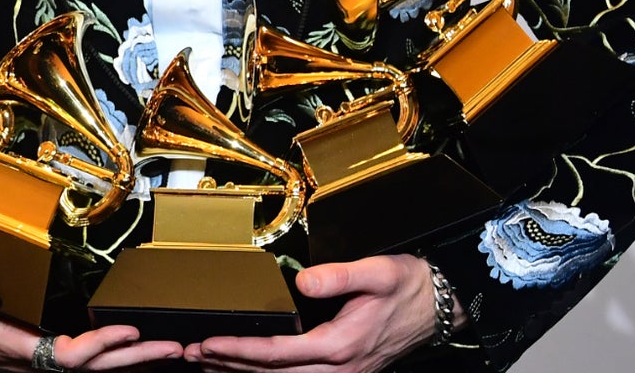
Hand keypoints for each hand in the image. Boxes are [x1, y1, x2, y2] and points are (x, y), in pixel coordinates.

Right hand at [0, 279, 182, 371]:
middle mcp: (29, 360)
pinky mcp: (35, 354)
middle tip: (180, 349)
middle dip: (136, 360)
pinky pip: (84, 362)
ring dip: (133, 362)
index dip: (102, 348)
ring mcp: (34, 361)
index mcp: (12, 350)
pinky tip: (137, 353)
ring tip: (174, 352)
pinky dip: (114, 358)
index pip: (68, 357)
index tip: (132, 333)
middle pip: (93, 370)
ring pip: (93, 369)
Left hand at [185, 255, 450, 372]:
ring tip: (206, 365)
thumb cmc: (410, 286)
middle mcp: (340, 367)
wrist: (443, 305)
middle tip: (191, 355)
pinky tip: (244, 369)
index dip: (240, 349)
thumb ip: (341, 276)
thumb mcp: (379, 272)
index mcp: (342, 345)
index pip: (279, 352)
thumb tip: (305, 281)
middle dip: (229, 366)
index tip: (208, 342)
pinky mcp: (345, 371)